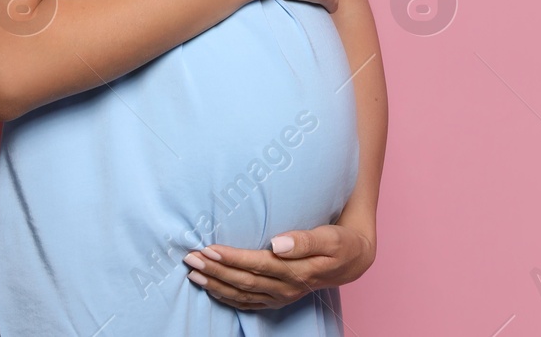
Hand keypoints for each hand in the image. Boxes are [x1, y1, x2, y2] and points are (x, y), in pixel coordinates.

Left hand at [181, 224, 375, 310]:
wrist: (351, 261)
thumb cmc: (339, 243)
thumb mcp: (329, 238)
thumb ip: (304, 241)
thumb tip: (278, 243)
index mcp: (295, 272)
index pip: (256, 265)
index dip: (231, 258)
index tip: (209, 248)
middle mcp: (285, 288)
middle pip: (243, 281)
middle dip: (214, 270)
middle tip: (190, 257)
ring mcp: (280, 296)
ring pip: (241, 294)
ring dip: (215, 284)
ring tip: (192, 272)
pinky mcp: (277, 299)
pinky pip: (248, 302)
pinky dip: (227, 297)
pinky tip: (211, 288)